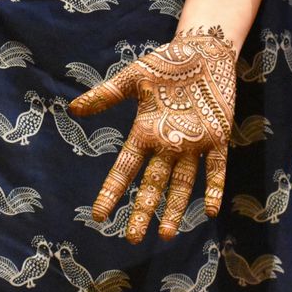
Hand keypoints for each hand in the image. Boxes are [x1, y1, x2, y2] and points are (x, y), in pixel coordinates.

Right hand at [68, 27, 236, 243]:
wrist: (203, 51)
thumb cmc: (166, 63)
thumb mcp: (132, 78)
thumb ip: (106, 95)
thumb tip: (73, 109)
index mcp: (145, 132)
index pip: (125, 169)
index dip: (112, 192)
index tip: (99, 216)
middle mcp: (167, 144)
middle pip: (152, 184)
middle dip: (143, 211)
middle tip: (133, 239)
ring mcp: (193, 143)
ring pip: (182, 183)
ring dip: (175, 208)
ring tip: (167, 235)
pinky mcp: (218, 137)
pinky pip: (216, 167)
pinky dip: (214, 187)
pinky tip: (210, 209)